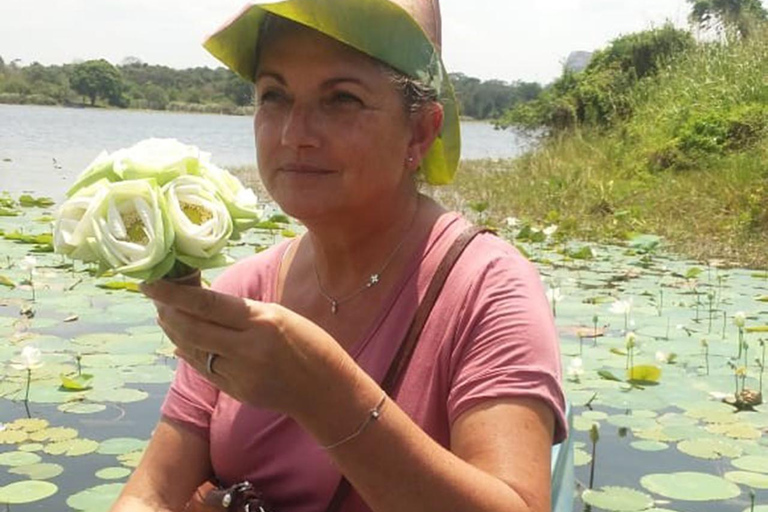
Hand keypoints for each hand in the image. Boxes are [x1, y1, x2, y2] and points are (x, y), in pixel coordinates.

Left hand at [141, 280, 354, 415]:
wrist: (326, 389)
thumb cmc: (310, 343)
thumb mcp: (280, 315)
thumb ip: (243, 312)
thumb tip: (204, 303)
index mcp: (261, 321)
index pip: (206, 304)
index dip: (173, 294)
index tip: (150, 283)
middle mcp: (247, 347)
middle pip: (192, 327)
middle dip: (168, 311)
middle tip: (155, 298)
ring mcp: (241, 373)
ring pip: (194, 349)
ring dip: (175, 331)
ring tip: (166, 316)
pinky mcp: (237, 391)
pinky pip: (205, 369)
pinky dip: (190, 353)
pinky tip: (181, 342)